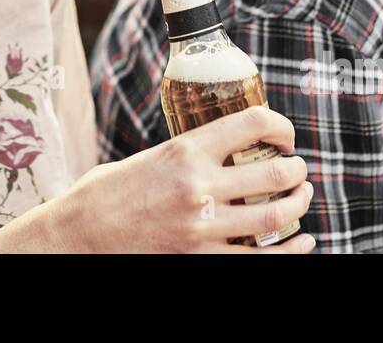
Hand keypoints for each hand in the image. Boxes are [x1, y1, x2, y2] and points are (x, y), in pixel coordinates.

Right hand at [59, 105, 314, 252]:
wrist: (78, 235)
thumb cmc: (106, 194)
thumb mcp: (149, 159)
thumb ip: (187, 157)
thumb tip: (221, 155)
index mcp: (185, 150)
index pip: (252, 122)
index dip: (280, 125)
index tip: (285, 135)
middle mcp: (199, 186)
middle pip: (274, 174)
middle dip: (296, 171)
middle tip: (298, 170)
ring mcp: (202, 227)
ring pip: (274, 217)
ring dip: (298, 206)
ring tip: (301, 198)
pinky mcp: (200, 259)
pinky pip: (261, 260)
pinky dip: (291, 252)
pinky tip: (304, 243)